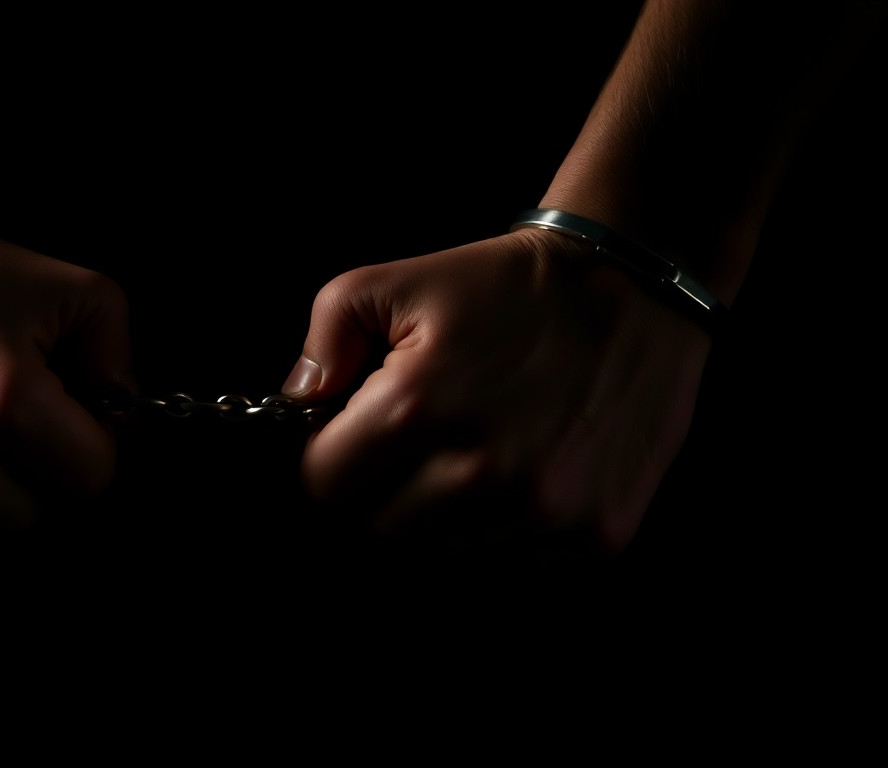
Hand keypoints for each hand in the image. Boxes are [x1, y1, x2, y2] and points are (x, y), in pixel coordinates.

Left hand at [281, 228, 711, 555]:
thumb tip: (296, 403)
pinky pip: (516, 558)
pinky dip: (512, 525)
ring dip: (450, 509)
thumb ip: (324, 340)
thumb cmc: (505, 284)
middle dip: (388, 485)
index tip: (356, 435)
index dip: (332, 457)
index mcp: (417, 410)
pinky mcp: (594, 536)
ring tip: (483, 443)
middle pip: (382, 526)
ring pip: (448, 549)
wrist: (636, 286)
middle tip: (427, 434)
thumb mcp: (395, 282)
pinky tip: (532, 464)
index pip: (324, 486)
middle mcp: (479, 475)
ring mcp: (542, 514)